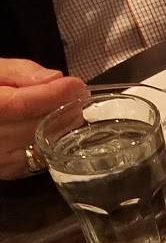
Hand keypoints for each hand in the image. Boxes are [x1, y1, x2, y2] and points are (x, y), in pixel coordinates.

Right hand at [0, 60, 86, 180]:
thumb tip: (53, 79)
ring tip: (71, 109)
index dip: (52, 96)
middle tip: (80, 96)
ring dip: (63, 128)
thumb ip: (18, 72)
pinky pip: (39, 158)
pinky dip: (53, 142)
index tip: (76, 85)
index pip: (20, 105)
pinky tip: (56, 127)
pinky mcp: (8, 171)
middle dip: (64, 111)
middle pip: (35, 128)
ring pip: (42, 146)